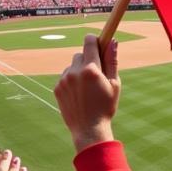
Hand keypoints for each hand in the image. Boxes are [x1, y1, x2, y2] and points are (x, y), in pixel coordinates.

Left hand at [54, 34, 120, 151]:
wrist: (89, 130)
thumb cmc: (105, 107)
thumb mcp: (114, 84)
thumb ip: (112, 61)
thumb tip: (113, 41)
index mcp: (91, 69)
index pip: (89, 42)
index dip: (94, 40)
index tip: (97, 42)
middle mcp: (75, 72)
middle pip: (80, 54)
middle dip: (88, 59)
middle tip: (96, 74)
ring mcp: (64, 80)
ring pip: (72, 66)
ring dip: (79, 71)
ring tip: (87, 89)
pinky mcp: (57, 88)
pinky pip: (65, 77)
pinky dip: (71, 81)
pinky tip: (79, 95)